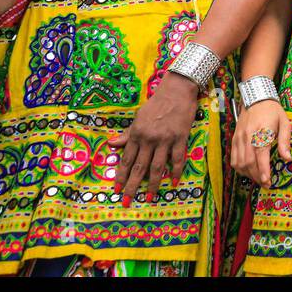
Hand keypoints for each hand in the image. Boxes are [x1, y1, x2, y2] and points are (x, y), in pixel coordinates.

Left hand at [108, 75, 199, 202]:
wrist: (177, 90)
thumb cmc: (157, 103)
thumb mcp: (138, 118)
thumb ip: (127, 134)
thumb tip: (111, 144)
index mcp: (137, 134)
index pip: (127, 159)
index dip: (121, 176)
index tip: (116, 189)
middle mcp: (149, 139)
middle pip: (139, 167)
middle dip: (131, 186)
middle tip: (126, 201)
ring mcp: (165, 139)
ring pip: (157, 167)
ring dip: (152, 184)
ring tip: (149, 197)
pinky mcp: (180, 138)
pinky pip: (178, 159)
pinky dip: (175, 172)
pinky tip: (173, 183)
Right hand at [230, 99, 291, 185]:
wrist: (255, 98)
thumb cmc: (273, 111)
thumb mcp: (285, 123)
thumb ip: (285, 141)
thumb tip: (287, 159)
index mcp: (261, 132)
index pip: (260, 155)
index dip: (263, 171)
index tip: (267, 181)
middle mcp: (247, 136)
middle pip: (249, 162)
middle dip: (257, 176)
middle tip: (266, 184)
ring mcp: (238, 138)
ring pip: (239, 162)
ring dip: (248, 174)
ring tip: (259, 179)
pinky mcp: (234, 139)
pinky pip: (233, 158)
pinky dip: (240, 168)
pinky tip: (248, 171)